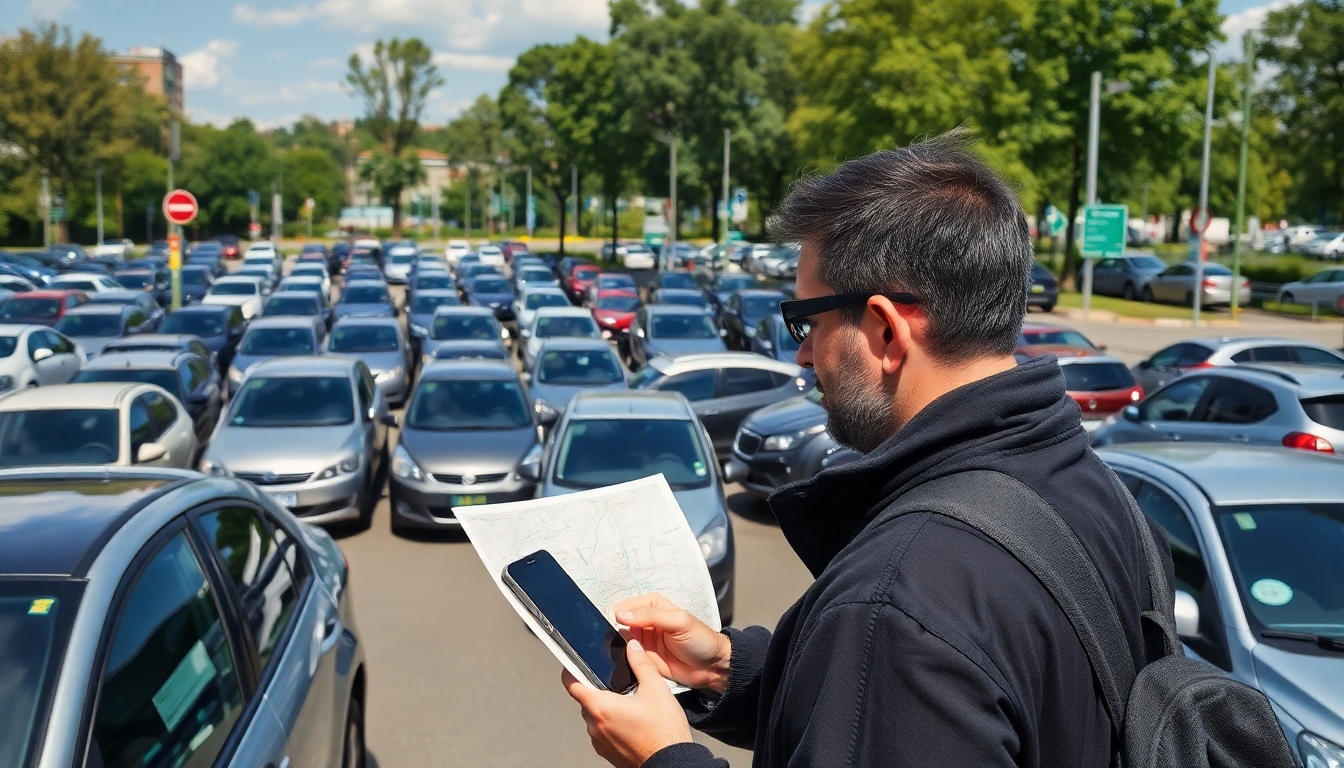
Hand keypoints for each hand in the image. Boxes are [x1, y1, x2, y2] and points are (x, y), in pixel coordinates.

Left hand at [564, 638, 692, 767]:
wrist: (672, 762)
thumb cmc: (663, 732)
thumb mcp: (656, 688)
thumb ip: (641, 663)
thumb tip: (632, 647)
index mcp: (601, 707)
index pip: (572, 685)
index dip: (571, 671)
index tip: (573, 665)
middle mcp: (595, 726)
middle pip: (586, 701)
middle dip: (599, 691)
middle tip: (619, 685)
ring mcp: (600, 742)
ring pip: (595, 718)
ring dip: (607, 710)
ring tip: (631, 706)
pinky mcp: (608, 753)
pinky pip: (604, 733)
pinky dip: (612, 726)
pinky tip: (633, 723)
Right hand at [614, 593, 731, 693]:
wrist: (712, 667)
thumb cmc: (700, 639)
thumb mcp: (679, 621)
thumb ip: (651, 615)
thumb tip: (621, 615)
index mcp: (651, 605)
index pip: (625, 607)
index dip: (615, 616)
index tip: (607, 626)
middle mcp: (643, 621)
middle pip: (617, 624)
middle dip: (610, 632)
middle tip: (603, 642)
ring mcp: (641, 641)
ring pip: (618, 641)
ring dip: (612, 647)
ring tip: (605, 653)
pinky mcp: (642, 659)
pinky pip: (624, 658)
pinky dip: (618, 660)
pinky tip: (613, 663)